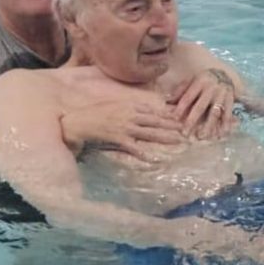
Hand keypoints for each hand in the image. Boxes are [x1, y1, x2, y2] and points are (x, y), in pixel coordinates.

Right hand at [60, 101, 183, 161]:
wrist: (78, 122)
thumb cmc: (94, 114)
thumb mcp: (115, 105)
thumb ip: (130, 107)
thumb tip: (145, 110)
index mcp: (130, 107)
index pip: (153, 112)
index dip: (167, 116)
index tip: (179, 119)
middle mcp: (130, 116)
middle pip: (156, 122)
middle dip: (172, 126)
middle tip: (186, 131)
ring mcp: (125, 127)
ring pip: (149, 133)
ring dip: (165, 137)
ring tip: (178, 142)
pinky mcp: (118, 138)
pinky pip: (134, 147)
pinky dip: (144, 154)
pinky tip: (154, 159)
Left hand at [167, 68, 236, 139]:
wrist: (225, 74)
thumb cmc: (203, 80)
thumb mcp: (191, 80)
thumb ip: (180, 90)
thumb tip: (167, 101)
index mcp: (199, 82)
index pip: (188, 97)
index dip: (181, 108)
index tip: (174, 118)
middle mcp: (211, 89)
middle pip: (200, 107)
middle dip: (192, 120)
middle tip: (185, 133)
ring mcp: (222, 95)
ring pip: (214, 112)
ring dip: (209, 126)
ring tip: (203, 136)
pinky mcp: (230, 100)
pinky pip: (228, 114)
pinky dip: (225, 124)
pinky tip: (221, 134)